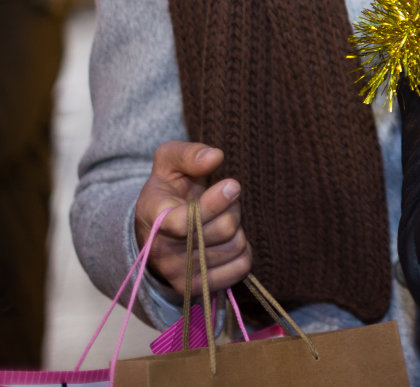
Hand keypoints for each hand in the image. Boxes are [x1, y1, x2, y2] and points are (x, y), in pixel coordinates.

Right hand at [134, 142, 251, 294]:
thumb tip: (215, 157)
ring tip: (219, 220)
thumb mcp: (169, 162)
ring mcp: (178, 273)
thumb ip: (189, 154)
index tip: (232, 185)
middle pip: (224, 229)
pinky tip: (227, 240)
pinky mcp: (194, 288)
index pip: (187, 222)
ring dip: (237, 229)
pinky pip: (240, 268)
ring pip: (235, 246)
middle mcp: (162, 250)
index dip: (215, 203)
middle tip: (222, 200)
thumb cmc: (168, 190)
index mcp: (154, 216)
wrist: (154, 229)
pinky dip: (242, 251)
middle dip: (232, 208)